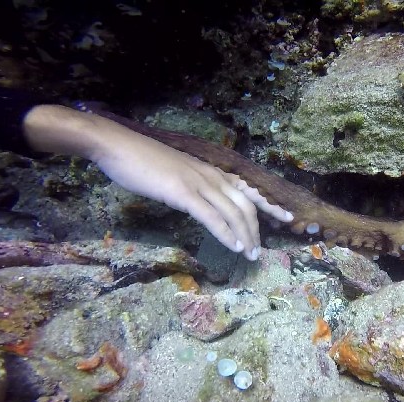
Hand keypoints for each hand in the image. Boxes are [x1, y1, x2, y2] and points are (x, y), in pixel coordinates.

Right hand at [22, 105, 292, 259]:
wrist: (117, 146)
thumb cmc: (140, 161)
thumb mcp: (173, 174)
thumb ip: (189, 188)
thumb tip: (198, 204)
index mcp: (209, 171)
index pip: (246, 190)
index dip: (268, 205)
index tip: (286, 217)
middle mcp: (210, 175)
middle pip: (245, 205)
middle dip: (256, 230)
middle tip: (260, 251)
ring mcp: (198, 182)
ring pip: (232, 212)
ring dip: (245, 235)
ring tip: (250, 254)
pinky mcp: (183, 192)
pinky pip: (212, 216)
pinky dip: (226, 233)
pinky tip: (234, 246)